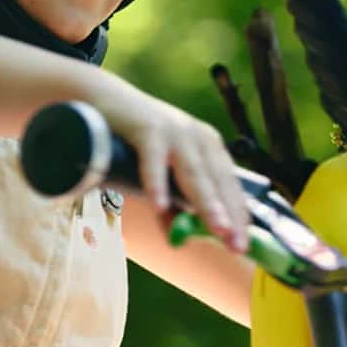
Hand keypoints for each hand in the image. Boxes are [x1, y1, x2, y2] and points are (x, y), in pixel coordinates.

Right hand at [99, 85, 249, 252]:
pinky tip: (160, 207)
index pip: (230, 187)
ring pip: (194, 173)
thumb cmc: (135, 142)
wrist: (103, 100)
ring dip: (207, 203)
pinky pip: (154, 161)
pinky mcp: (148, 127)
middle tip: (237, 245)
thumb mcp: (158, 176)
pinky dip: (157, 184)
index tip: (242, 246)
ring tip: (218, 230)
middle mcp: (198, 138)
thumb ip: (169, 204)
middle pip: (218, 183)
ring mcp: (175, 131)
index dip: (238, 217)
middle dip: (230, 216)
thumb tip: (177, 240)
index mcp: (208, 148)